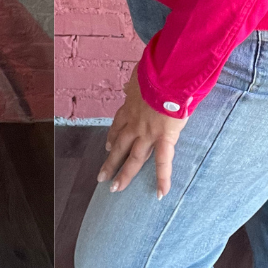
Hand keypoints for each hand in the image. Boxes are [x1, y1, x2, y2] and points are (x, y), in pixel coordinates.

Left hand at [98, 65, 185, 196]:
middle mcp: (135, 123)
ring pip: (133, 157)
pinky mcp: (163, 137)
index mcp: (130, 107)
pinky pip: (163, 162)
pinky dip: (163, 179)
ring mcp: (147, 132)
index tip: (107, 145)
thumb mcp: (138, 77)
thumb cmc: (155, 72)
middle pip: (120, 145)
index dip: (112, 136)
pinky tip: (161, 194)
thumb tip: (129, 86)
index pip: (118, 125)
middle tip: (101, 176)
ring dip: (124, 174)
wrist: (166, 76)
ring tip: (115, 188)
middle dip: (110, 161)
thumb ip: (134, 85)